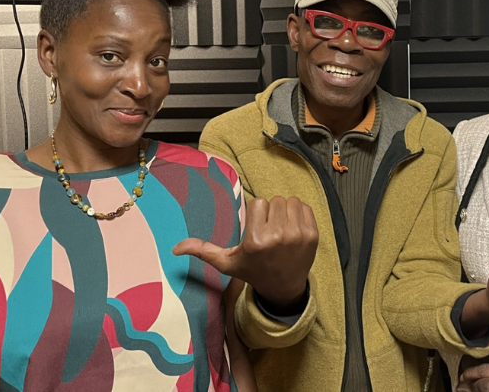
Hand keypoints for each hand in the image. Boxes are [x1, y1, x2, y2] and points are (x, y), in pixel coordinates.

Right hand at [173, 196, 317, 308]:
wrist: (283, 287)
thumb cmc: (253, 271)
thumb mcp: (227, 263)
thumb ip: (203, 251)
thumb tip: (175, 248)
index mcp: (256, 241)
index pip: (257, 202)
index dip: (256, 215)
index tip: (256, 230)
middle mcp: (278, 237)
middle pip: (274, 200)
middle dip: (270, 212)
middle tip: (269, 231)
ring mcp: (298, 236)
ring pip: (290, 202)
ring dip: (285, 212)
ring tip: (281, 230)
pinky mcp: (313, 235)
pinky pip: (305, 208)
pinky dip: (299, 215)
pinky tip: (293, 231)